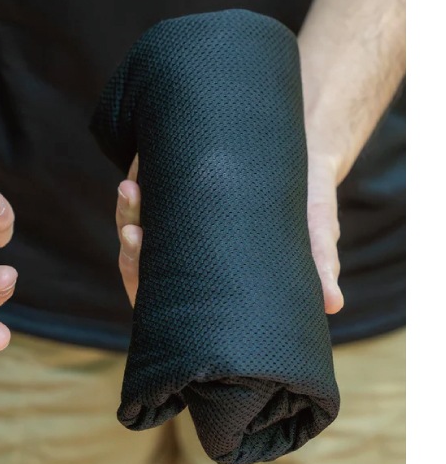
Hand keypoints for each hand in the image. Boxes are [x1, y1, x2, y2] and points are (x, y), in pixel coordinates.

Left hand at [115, 153, 343, 312]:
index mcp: (211, 274)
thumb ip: (318, 262)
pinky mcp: (184, 194)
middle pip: (143, 256)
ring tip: (130, 188)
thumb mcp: (315, 229)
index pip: (164, 289)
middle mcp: (192, 250)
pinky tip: (138, 167)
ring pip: (140, 222)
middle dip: (131, 241)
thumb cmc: (310, 205)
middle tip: (131, 230)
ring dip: (130, 208)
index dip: (145, 274)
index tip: (139, 249)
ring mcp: (183, 222)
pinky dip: (143, 177)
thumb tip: (334, 303)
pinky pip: (152, 190)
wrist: (305, 159)